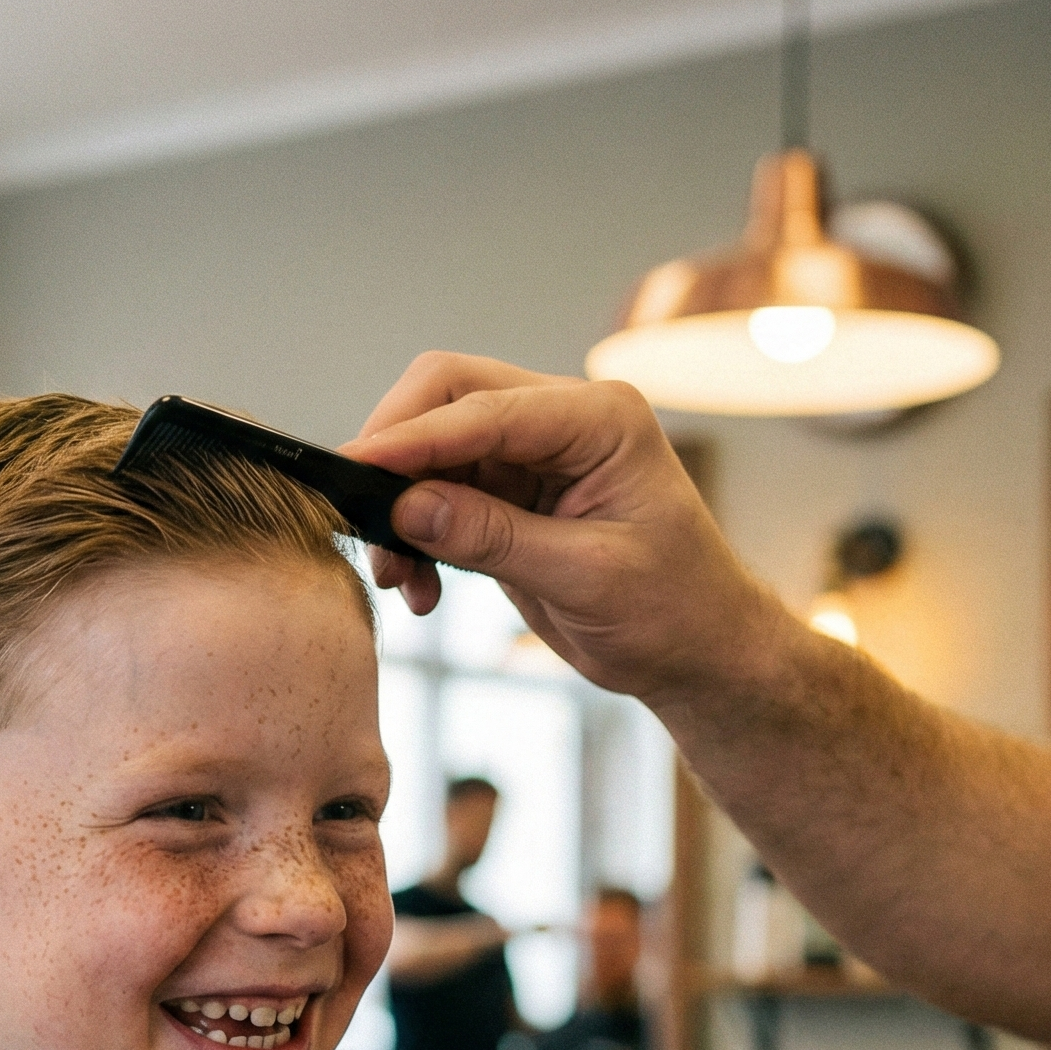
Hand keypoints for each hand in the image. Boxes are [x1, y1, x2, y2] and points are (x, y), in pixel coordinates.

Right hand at [343, 352, 788, 708]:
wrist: (698, 651)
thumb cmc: (673, 610)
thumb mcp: (586, 578)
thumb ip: (495, 538)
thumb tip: (408, 508)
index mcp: (599, 420)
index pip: (483, 407)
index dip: (411, 439)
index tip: (352, 470)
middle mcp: (563, 421)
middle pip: (448, 397)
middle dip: (395, 455)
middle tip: (360, 520)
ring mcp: (534, 457)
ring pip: (434, 451)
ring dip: (401, 509)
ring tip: (398, 580)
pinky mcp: (511, 497)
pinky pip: (440, 498)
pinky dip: (416, 539)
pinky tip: (420, 589)